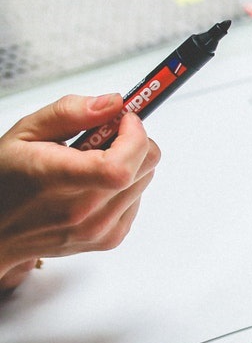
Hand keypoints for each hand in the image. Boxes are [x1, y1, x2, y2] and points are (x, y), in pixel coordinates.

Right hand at [0, 94, 160, 291]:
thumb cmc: (5, 180)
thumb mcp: (25, 133)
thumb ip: (69, 112)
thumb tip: (113, 104)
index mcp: (56, 181)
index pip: (119, 167)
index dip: (134, 137)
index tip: (124, 120)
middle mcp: (81, 212)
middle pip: (144, 166)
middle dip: (134, 140)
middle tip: (106, 135)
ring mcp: (98, 229)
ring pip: (146, 179)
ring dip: (130, 162)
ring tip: (92, 162)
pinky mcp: (109, 239)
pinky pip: (138, 199)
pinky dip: (126, 184)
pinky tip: (94, 183)